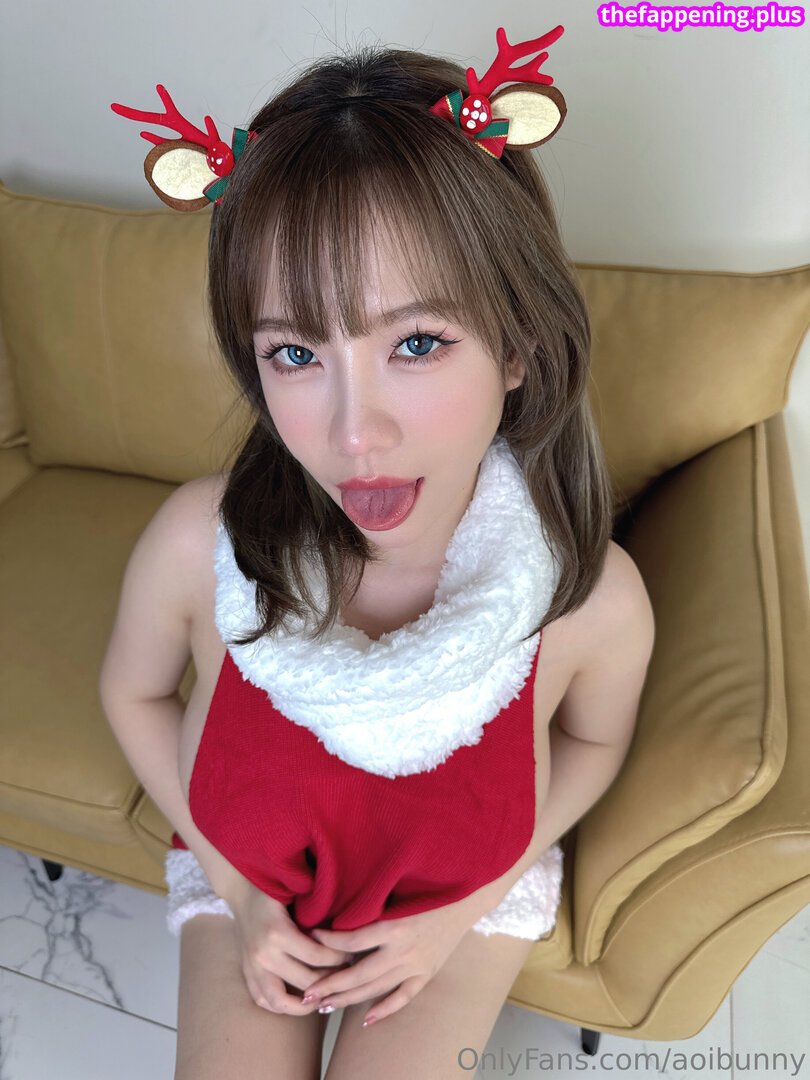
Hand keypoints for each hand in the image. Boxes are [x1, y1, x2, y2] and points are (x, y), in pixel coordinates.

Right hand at [227, 878, 353, 1014]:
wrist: (243, 891)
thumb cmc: (277, 889)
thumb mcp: (298, 894)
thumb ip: (318, 913)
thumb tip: (349, 930)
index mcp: (277, 933)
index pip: (316, 956)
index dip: (338, 958)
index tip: (351, 954)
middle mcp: (263, 954)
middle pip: (305, 980)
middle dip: (330, 980)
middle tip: (345, 975)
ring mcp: (252, 967)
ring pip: (281, 1001)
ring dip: (306, 1004)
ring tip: (325, 996)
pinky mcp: (246, 973)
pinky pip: (263, 1001)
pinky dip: (282, 1006)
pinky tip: (301, 1001)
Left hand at [300, 895, 479, 1025]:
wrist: (465, 899)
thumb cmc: (428, 889)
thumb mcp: (398, 892)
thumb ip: (373, 903)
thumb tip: (340, 909)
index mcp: (394, 926)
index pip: (353, 941)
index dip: (330, 942)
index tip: (311, 939)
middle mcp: (404, 950)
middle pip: (359, 973)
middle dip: (331, 985)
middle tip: (307, 994)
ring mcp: (416, 965)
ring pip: (376, 988)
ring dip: (349, 999)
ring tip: (325, 1006)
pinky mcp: (427, 973)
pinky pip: (403, 997)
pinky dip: (385, 1009)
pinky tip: (366, 1019)